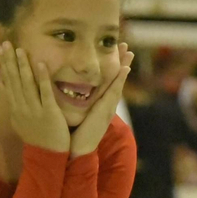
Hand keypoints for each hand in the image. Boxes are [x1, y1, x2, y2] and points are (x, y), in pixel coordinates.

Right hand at [0, 41, 69, 152]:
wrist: (47, 158)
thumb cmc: (37, 139)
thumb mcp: (21, 122)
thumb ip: (17, 106)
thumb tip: (10, 92)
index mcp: (16, 109)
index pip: (9, 83)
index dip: (5, 66)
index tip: (2, 51)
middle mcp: (22, 108)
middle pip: (14, 81)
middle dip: (10, 62)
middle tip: (5, 44)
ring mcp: (34, 110)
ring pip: (27, 85)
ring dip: (23, 66)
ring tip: (20, 50)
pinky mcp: (48, 113)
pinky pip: (44, 93)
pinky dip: (42, 78)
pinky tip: (40, 64)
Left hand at [69, 42, 131, 156]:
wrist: (77, 150)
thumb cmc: (75, 134)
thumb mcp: (77, 114)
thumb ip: (76, 104)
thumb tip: (68, 92)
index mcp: (99, 105)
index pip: (107, 83)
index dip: (113, 69)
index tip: (115, 54)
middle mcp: (106, 105)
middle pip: (116, 80)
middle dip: (122, 63)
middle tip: (126, 47)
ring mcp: (107, 107)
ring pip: (117, 84)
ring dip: (124, 67)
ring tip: (129, 53)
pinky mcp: (105, 111)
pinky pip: (113, 93)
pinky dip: (119, 80)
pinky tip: (124, 69)